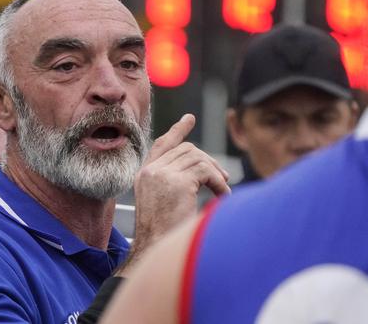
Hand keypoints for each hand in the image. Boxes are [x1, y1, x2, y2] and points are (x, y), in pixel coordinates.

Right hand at [119, 114, 229, 273]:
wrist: (155, 248)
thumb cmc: (162, 233)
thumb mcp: (162, 202)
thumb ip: (173, 182)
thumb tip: (201, 169)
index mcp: (143, 175)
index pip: (162, 144)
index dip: (177, 131)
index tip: (188, 119)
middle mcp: (150, 171)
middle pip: (186, 149)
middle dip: (209, 160)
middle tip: (223, 178)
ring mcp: (161, 174)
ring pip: (198, 158)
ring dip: (216, 173)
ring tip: (223, 191)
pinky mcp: (177, 182)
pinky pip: (206, 171)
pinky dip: (219, 183)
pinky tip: (222, 196)